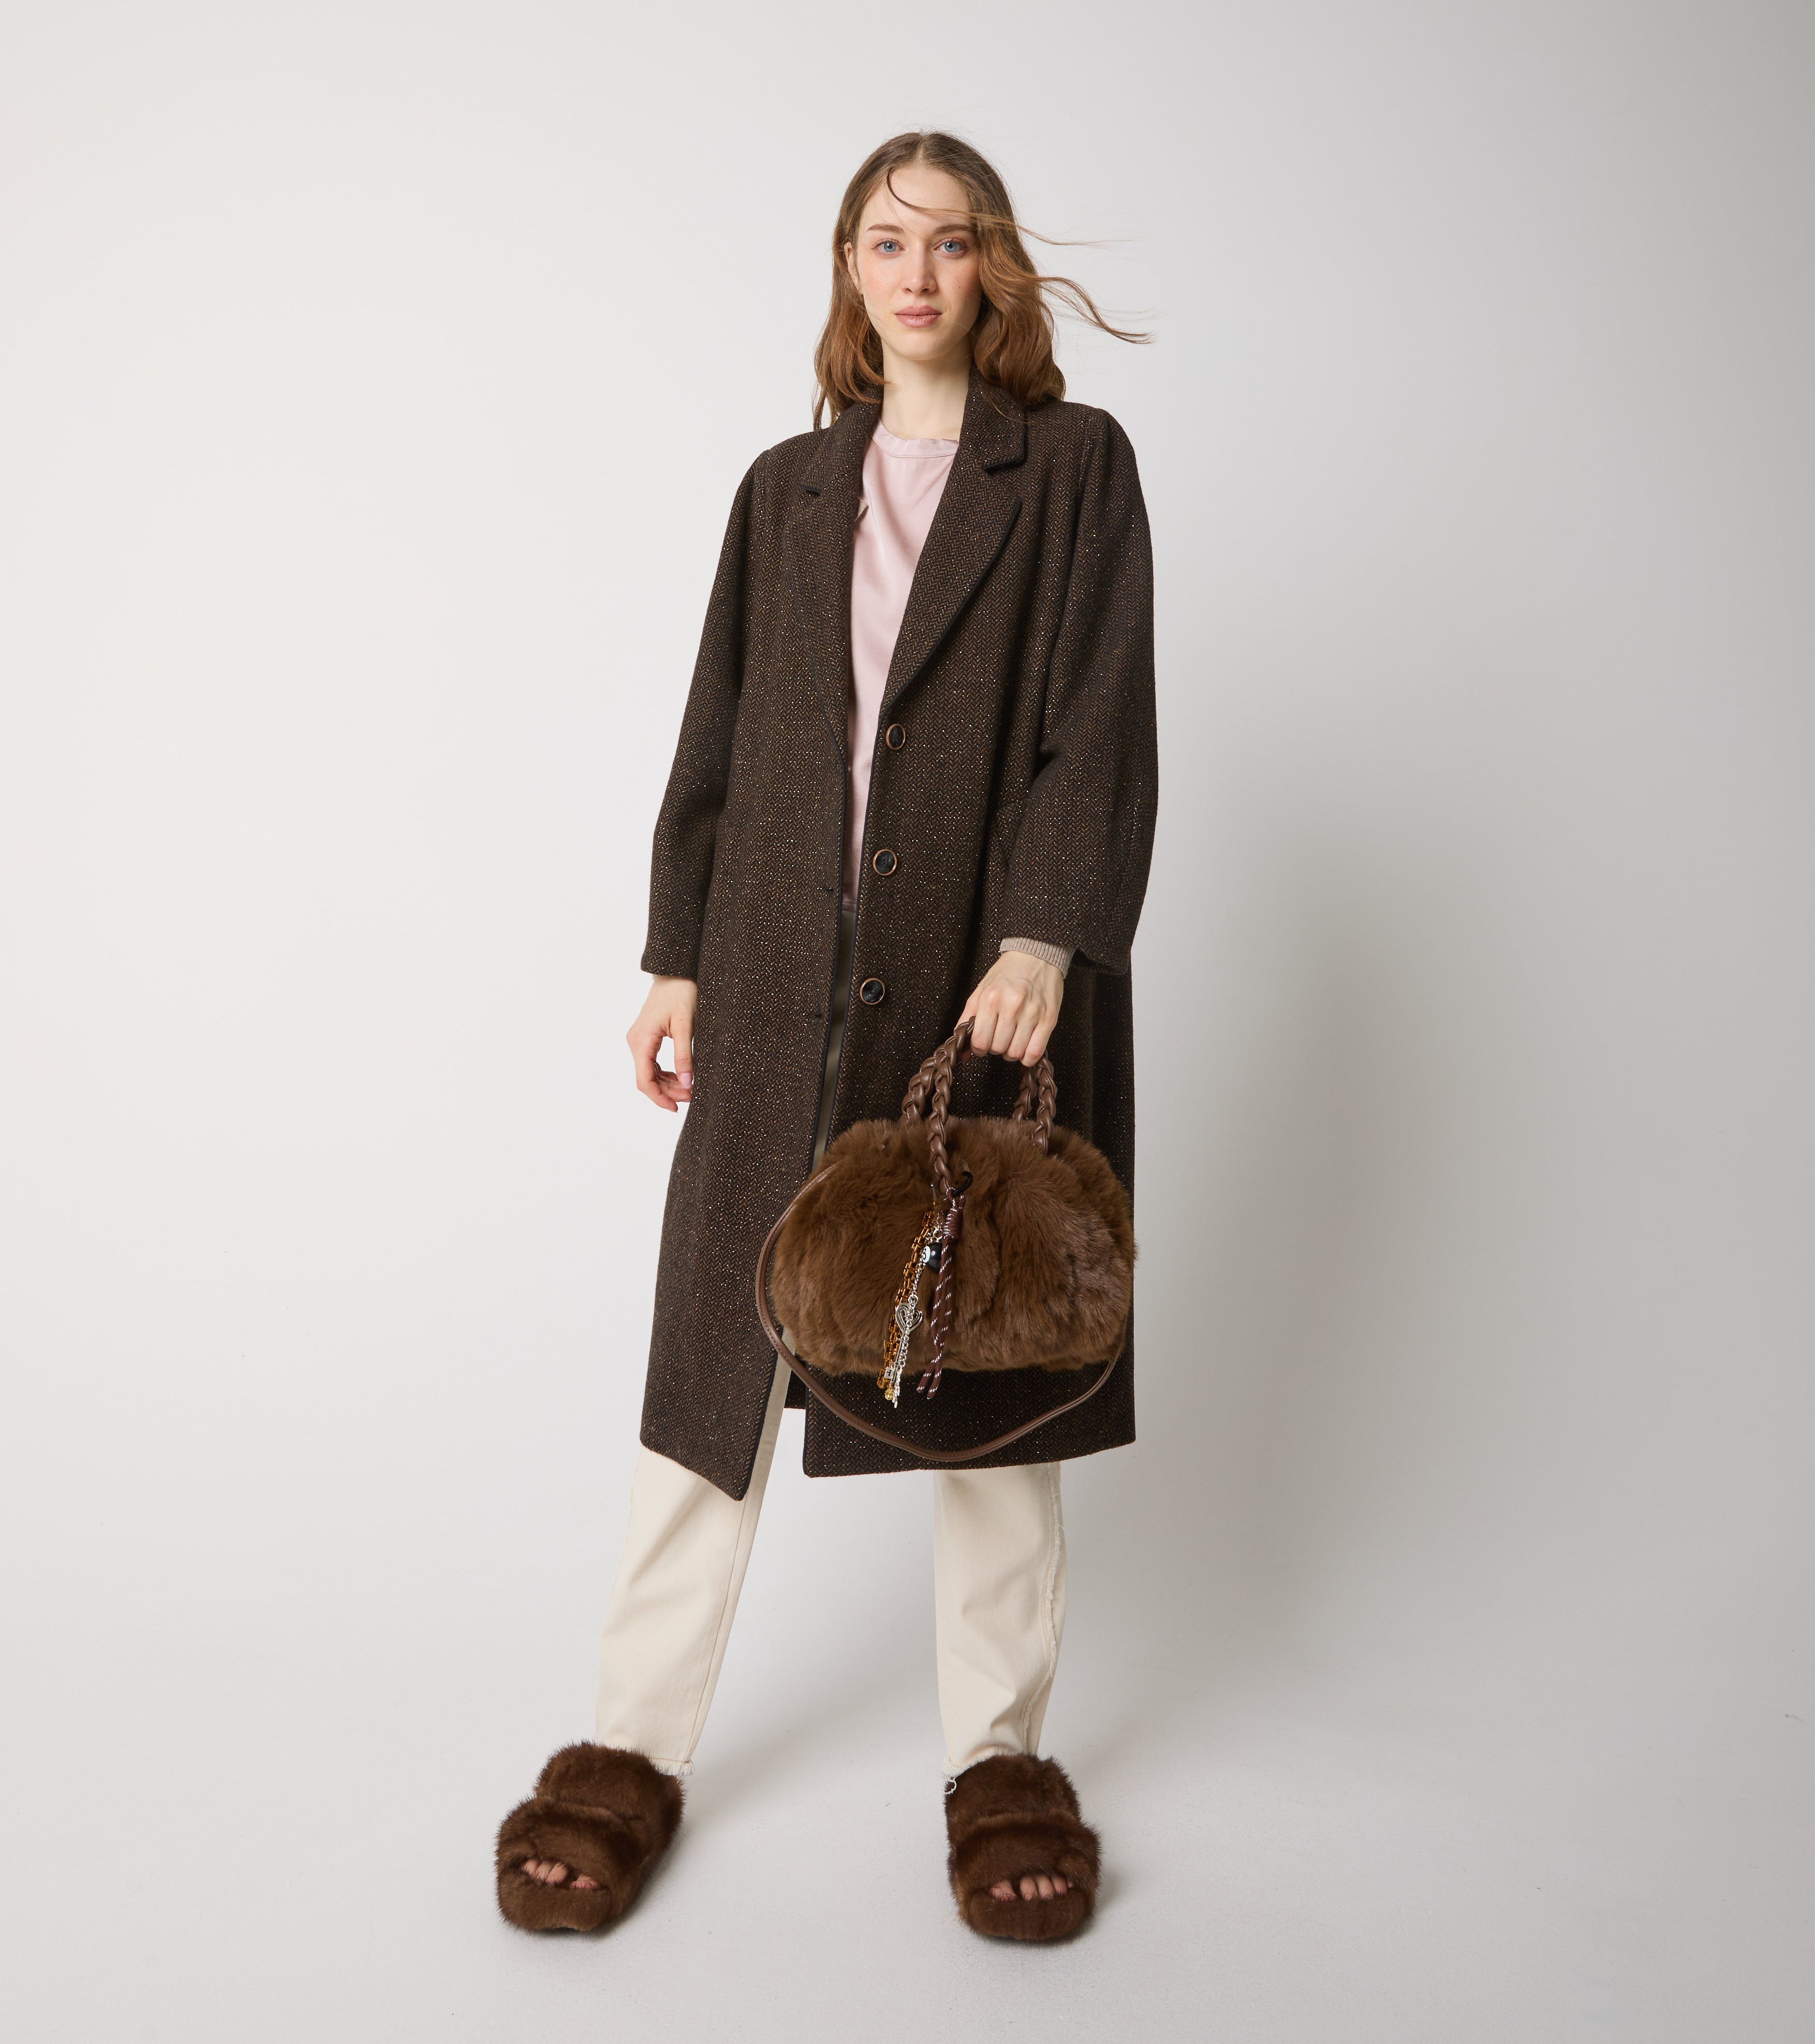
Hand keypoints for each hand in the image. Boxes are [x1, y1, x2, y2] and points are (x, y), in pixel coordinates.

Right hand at [628, 976, 697, 1110]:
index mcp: (642, 1040)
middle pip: (646, 1079)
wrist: (675, 974)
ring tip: (690, 1089)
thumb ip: (684, 1056)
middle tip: (692, 1096)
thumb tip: (687, 1083)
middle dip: (668, 1092)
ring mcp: (639, 1040)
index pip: (645, 1080)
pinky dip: (665, 1074)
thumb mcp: (686, 1026)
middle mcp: (635, 1042)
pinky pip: (652, 1064)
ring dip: (667, 1084)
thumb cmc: (681, 994)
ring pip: (649, 1073)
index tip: (676, 1108)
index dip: (659, 1098)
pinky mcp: (645, 1039)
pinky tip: (681, 1078)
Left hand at [959, 951, 1063, 1065]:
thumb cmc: (1007, 973)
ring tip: (1012, 1041)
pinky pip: (1036, 1052)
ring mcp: (1032, 1013)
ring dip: (1011, 1053)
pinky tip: (1025, 1047)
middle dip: (995, 1049)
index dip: (979, 1049)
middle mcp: (1011, 1006)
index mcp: (990, 999)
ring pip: (1016, 1053)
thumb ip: (967, 1020)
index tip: (982, 1045)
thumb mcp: (980, 991)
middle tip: (998, 1038)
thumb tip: (962, 1054)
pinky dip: (1028, 1057)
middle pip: (998, 1048)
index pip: (980, 1041)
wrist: (1035, 955)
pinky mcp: (1049, 1018)